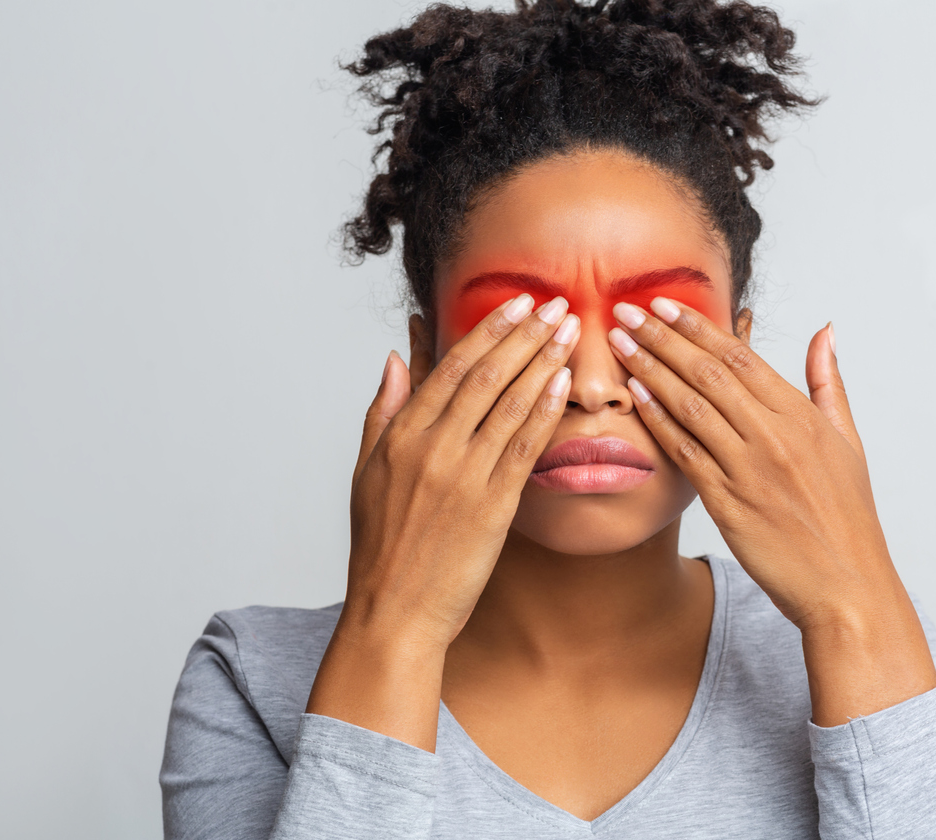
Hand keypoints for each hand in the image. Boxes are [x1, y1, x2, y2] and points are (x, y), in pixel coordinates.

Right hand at [307, 293, 579, 746]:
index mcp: (400, 436)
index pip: (450, 368)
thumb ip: (382, 411)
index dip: (487, 331)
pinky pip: (524, 447)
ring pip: (509, 404)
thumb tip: (397, 357)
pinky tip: (565, 384)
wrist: (394, 613)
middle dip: (524, 335)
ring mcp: (462, 476)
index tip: (516, 303)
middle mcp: (431, 448)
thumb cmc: (381, 549)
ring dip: (543, 361)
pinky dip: (545, 411)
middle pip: (485, 376)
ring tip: (570, 331)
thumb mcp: (365, 472)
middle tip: (556, 304)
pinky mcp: (491, 507)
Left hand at [608, 298, 935, 723]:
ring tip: (620, 345)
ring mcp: (750, 469)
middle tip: (627, 312)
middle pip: (709, 373)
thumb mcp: (848, 441)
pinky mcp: (729, 504)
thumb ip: (828, 382)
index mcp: (802, 416)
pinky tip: (637, 397)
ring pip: (691, 406)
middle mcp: (775, 436)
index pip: (741, 357)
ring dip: (651, 370)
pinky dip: (659, 422)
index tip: (665, 304)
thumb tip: (824, 331)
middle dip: (663, 338)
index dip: (699, 327)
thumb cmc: (847, 517)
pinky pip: (686, 453)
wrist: (847, 586)